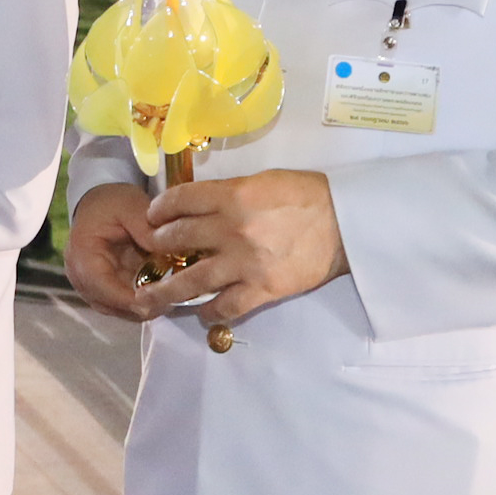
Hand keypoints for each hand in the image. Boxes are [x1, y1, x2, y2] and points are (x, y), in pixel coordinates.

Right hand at [63, 180, 168, 320]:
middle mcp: (80, 275)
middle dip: (140, 307)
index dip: (127, 300)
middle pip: (109, 304)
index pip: (101, 286)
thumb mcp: (131, 206)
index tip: (155, 303)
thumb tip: (164, 250)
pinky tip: (163, 294)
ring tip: (171, 299)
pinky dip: (142, 302)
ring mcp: (90, 285)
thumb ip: (145, 228)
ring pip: (117, 309)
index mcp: (82, 254)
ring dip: (143, 307)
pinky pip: (122, 303)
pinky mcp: (104, 288)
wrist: (100, 200)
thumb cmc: (112, 202)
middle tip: (172, 302)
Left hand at [140, 167, 346, 328]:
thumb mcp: (262, 182)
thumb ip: (228, 193)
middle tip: (154, 251)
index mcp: (232, 196)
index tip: (152, 217)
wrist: (346, 224)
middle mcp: (232, 229)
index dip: (160, 209)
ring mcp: (245, 263)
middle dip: (159, 245)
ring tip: (148, 297)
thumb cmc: (307, 196)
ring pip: (192, 281)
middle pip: (178, 239)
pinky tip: (201, 312)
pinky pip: (226, 307)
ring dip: (166, 290)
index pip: (180, 201)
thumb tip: (198, 206)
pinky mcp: (263, 289)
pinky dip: (209, 312)